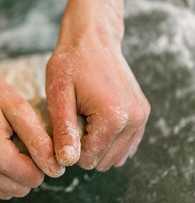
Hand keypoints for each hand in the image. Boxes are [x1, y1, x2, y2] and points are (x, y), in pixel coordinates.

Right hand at [0, 59, 63, 199]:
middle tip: (13, 144)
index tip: (29, 144)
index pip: (33, 179)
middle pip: (18, 190)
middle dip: (23, 171)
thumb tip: (57, 169)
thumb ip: (39, 140)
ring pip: (1, 194)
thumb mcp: (16, 107)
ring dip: (6, 176)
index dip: (37, 162)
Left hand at [46, 29, 149, 170]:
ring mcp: (142, 117)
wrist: (93, 39)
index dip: (70, 148)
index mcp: (113, 117)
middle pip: (103, 161)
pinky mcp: (142, 114)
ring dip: (97, 146)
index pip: (89, 159)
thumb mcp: (59, 95)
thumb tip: (66, 162)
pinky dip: (109, 141)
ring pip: (116, 157)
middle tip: (74, 121)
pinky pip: (126, 145)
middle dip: (84, 148)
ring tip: (84, 120)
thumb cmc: (71, 64)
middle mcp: (134, 120)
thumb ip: (64, 130)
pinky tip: (96, 121)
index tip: (64, 127)